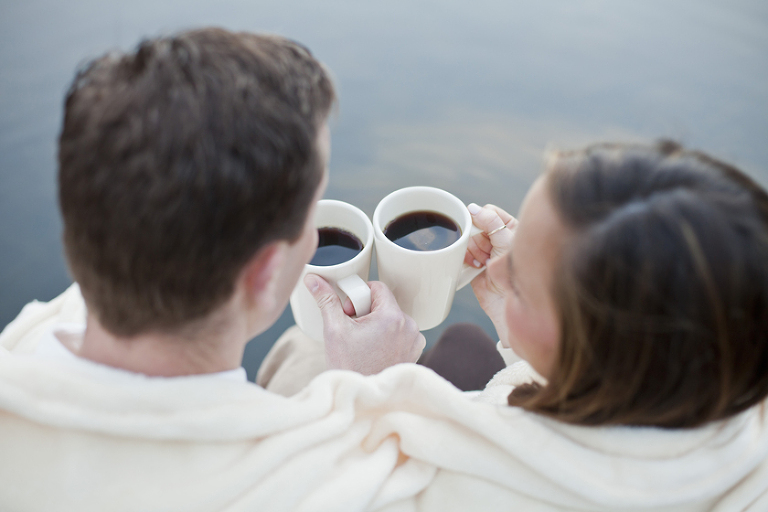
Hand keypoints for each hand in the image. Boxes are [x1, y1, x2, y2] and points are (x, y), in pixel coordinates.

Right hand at [304, 274, 425, 374]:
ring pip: (392, 317)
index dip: (359, 297)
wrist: (362, 396)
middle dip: (367, 311)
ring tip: (364, 342)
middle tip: (354, 330)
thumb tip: (313, 278)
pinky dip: (389, 336)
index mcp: (392, 316)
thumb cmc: (349, 366)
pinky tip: (375, 350)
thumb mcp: (334, 329)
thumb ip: (326, 299)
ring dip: (378, 324)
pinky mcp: (415, 350)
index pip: (377, 287)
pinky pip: (401, 332)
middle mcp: (409, 326)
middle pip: (385, 303)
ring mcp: (414, 339)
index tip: (349, 313)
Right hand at [464, 203, 516, 336]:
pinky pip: (461, 252)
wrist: (507, 301)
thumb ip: (490, 221)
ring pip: (467, 238)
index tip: (486, 231)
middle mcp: (496, 238)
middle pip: (475, 225)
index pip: (489, 212)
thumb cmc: (516, 271)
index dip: (484, 220)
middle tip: (489, 251)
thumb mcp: (506, 240)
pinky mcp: (472, 264)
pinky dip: (466, 258)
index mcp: (510, 228)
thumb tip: (472, 208)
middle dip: (480, 239)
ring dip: (474, 250)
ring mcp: (484, 251)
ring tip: (485, 262)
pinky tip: (477, 267)